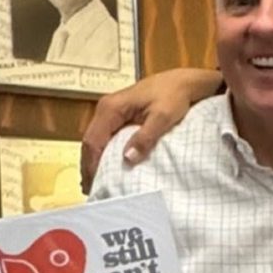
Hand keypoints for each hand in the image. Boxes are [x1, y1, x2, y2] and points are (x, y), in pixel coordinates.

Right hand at [80, 68, 221, 190]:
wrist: (184, 82)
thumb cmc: (175, 96)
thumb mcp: (163, 118)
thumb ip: (145, 137)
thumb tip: (127, 158)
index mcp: (111, 108)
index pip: (93, 141)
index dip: (92, 165)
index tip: (95, 185)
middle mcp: (106, 108)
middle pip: (90, 142)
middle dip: (89, 166)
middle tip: (91, 191)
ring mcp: (110, 111)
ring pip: (94, 140)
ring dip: (93, 161)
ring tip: (95, 184)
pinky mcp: (118, 115)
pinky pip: (103, 137)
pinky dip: (101, 154)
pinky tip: (104, 168)